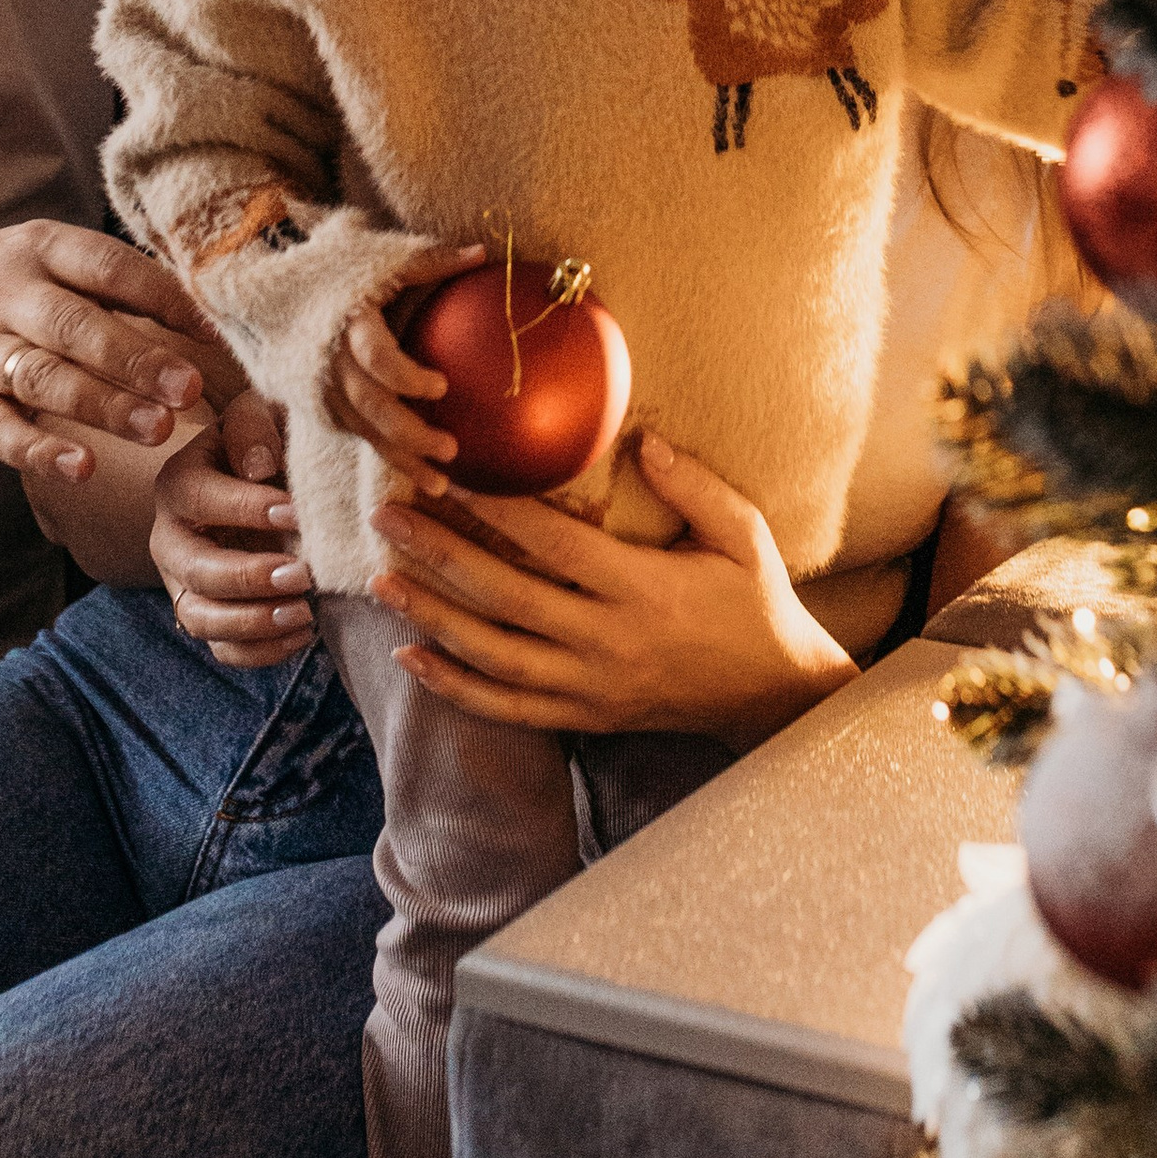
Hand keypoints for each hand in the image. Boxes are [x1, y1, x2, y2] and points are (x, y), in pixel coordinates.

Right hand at [0, 223, 229, 487]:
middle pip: (80, 326)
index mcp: (39, 249)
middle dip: (138, 358)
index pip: (111, 267)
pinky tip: (83, 469)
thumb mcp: (37, 263)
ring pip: (46, 379)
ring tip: (159, 429)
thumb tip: (208, 307)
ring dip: (104, 405)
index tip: (219, 329)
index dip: (167, 298)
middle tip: (192, 387)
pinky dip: (40, 451)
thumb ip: (108, 283)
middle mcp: (7, 295)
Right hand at [151, 403, 319, 668]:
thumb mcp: (257, 414)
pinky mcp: (206, 615)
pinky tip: (303, 634)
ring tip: (304, 613)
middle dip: (248, 577)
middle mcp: (170, 538)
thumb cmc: (262, 440)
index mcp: (179, 482)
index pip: (200, 499)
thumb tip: (260, 467)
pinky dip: (260, 651)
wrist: (258, 476)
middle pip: (195, 569)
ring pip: (201, 618)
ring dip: (253, 623)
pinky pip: (222, 650)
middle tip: (302, 574)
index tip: (296, 514)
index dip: (245, 509)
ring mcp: (182, 583)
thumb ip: (254, 427)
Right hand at [323, 254, 487, 498]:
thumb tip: (484, 254)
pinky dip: (383, 454)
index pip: (377, 358)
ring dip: (401, 460)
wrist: (264, 290)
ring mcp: (320, 389)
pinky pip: (353, 434)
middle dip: (411, 435)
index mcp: (348, 322)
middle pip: (372, 407)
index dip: (408, 376)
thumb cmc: (334, 269)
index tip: (442, 386)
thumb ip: (430, 261)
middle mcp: (331, 362)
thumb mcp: (381, 257)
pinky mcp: (316, 406)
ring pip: (363, 432)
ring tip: (440, 485)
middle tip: (451, 450)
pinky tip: (414, 471)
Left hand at [369, 435, 858, 741]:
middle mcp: (609, 642)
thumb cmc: (757, 603)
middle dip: (440, 556)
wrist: (773, 695)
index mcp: (644, 589)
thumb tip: (642, 440)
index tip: (451, 478)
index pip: (556, 545)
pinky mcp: (585, 717)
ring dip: (433, 618)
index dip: (499, 512)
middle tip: (389, 517)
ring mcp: (592, 686)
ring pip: (495, 656)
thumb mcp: (745, 535)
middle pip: (507, 599)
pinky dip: (455, 687)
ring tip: (382, 580)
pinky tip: (411, 658)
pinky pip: (507, 707)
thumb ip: (695, 487)